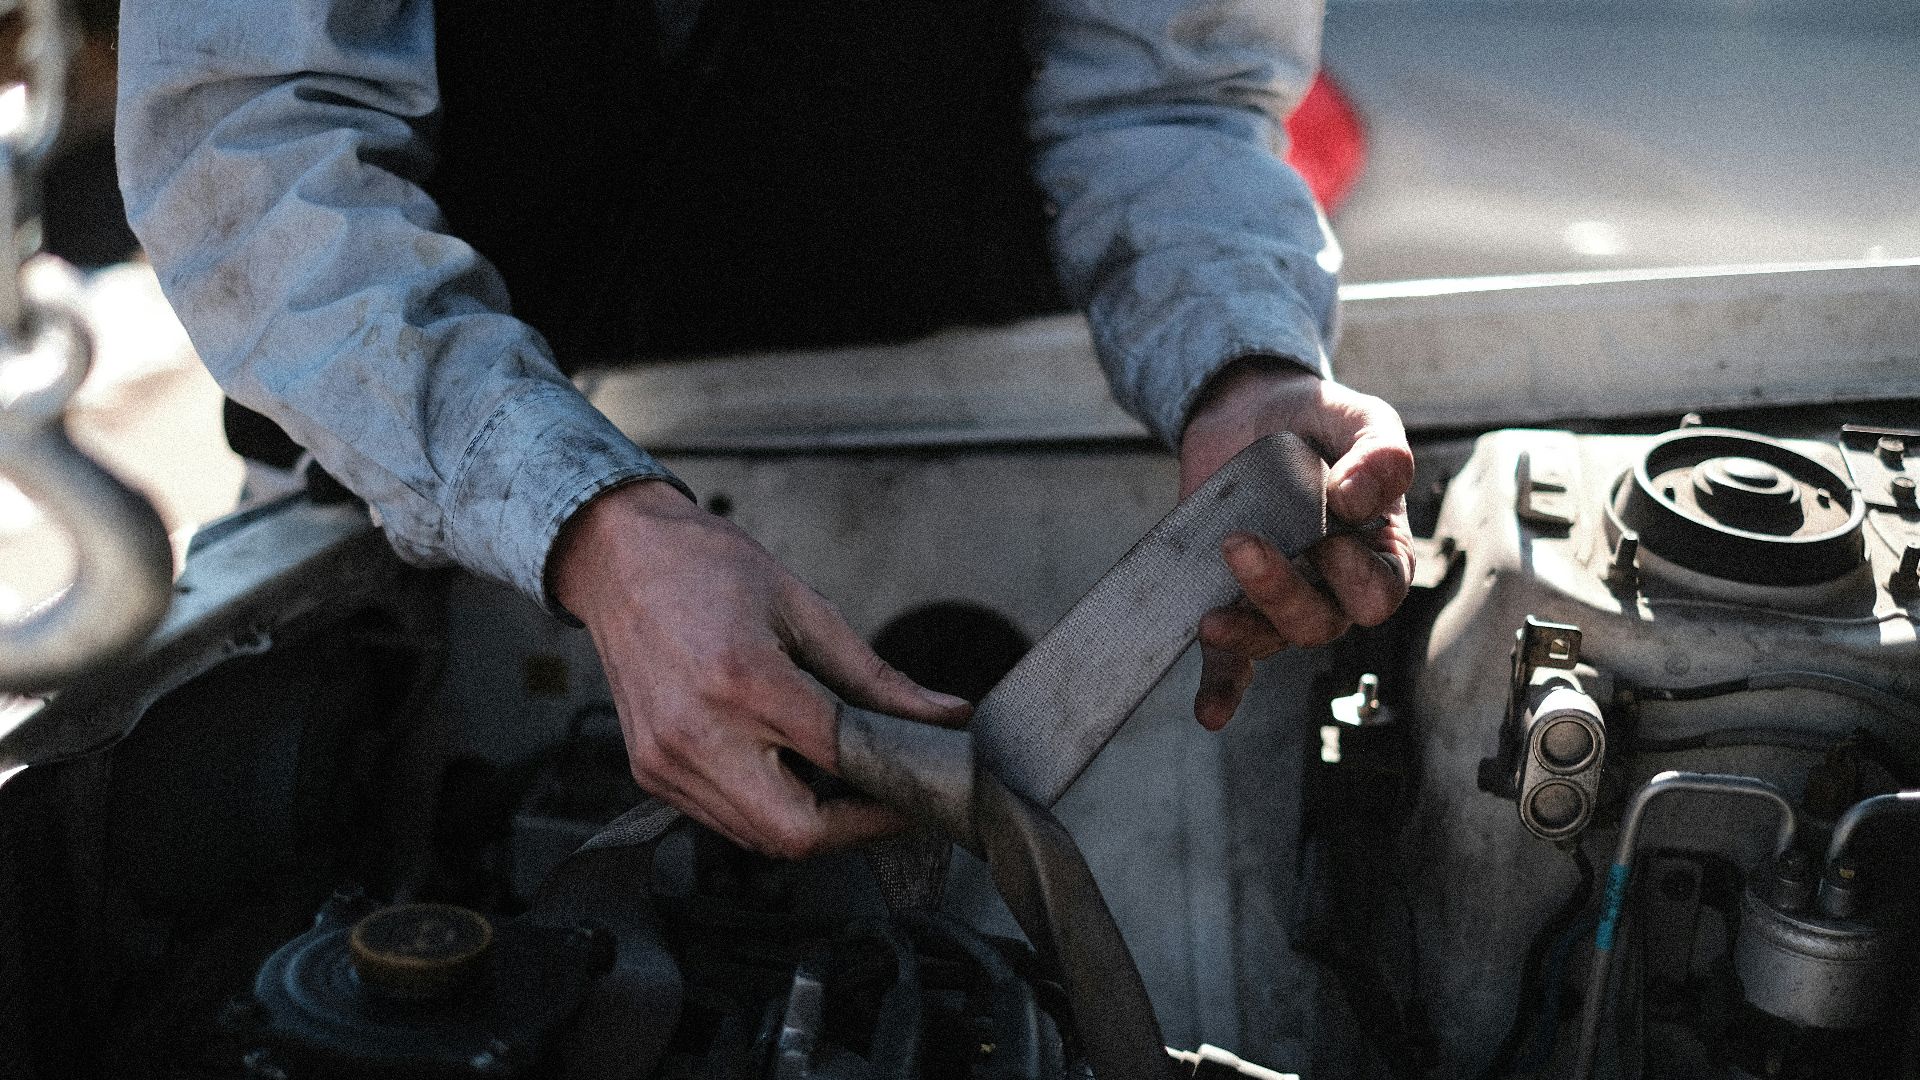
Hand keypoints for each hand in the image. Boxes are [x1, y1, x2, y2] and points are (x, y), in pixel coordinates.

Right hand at [550, 480, 971, 858]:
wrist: (618, 559)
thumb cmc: (707, 569)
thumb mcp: (806, 609)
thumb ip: (877, 679)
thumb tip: (944, 715)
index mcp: (744, 680)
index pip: (839, 762)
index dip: (894, 784)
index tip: (922, 782)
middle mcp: (698, 732)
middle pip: (796, 834)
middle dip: (856, 828)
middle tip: (889, 800)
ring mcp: (667, 761)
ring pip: (758, 840)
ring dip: (813, 825)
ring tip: (845, 785)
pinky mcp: (649, 774)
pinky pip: (724, 820)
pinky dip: (767, 811)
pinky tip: (790, 774)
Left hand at [1178, 360, 1414, 729]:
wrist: (1251, 409)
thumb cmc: (1319, 422)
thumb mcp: (1360, 418)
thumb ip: (1380, 451)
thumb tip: (1360, 496)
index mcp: (1376, 551)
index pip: (1380, 592)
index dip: (1355, 577)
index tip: (1328, 533)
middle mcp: (1330, 585)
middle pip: (1319, 624)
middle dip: (1281, 595)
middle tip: (1241, 545)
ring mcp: (1278, 596)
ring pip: (1272, 639)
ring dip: (1243, 635)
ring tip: (1211, 620)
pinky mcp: (1231, 598)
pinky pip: (1233, 660)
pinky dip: (1222, 687)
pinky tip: (1210, 713)